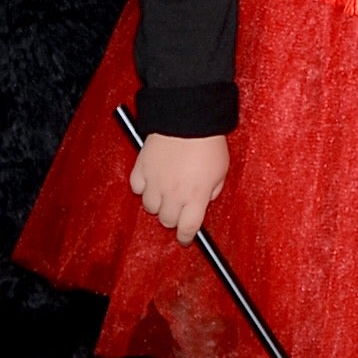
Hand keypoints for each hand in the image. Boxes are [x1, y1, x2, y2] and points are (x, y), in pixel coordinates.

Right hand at [130, 130, 228, 244]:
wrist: (188, 118)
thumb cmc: (208, 142)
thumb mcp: (221, 170)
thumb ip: (213, 191)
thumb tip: (204, 200)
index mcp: (195, 197)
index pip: (188, 229)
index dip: (185, 237)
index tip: (185, 238)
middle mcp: (173, 194)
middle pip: (167, 221)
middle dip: (173, 218)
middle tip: (178, 208)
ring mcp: (155, 182)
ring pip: (149, 207)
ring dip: (158, 203)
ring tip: (165, 192)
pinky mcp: (142, 168)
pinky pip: (137, 187)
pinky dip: (143, 186)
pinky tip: (151, 180)